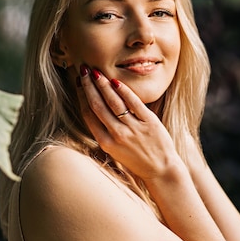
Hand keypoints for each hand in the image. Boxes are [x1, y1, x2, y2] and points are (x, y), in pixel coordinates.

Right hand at [75, 64, 185, 180]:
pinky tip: (115, 81)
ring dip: (103, 85)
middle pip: (98, 105)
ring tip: (96, 72)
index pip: (88, 114)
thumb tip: (93, 108)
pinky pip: (134, 103)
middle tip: (83, 69)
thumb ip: (104, 131)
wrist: (161, 170)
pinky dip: (124, 91)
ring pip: (113, 102)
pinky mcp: (149, 123)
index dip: (81, 96)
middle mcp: (117, 135)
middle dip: (89, 85)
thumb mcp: (114, 151)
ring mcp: (133, 129)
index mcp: (105, 143)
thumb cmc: (136, 160)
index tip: (78, 82)